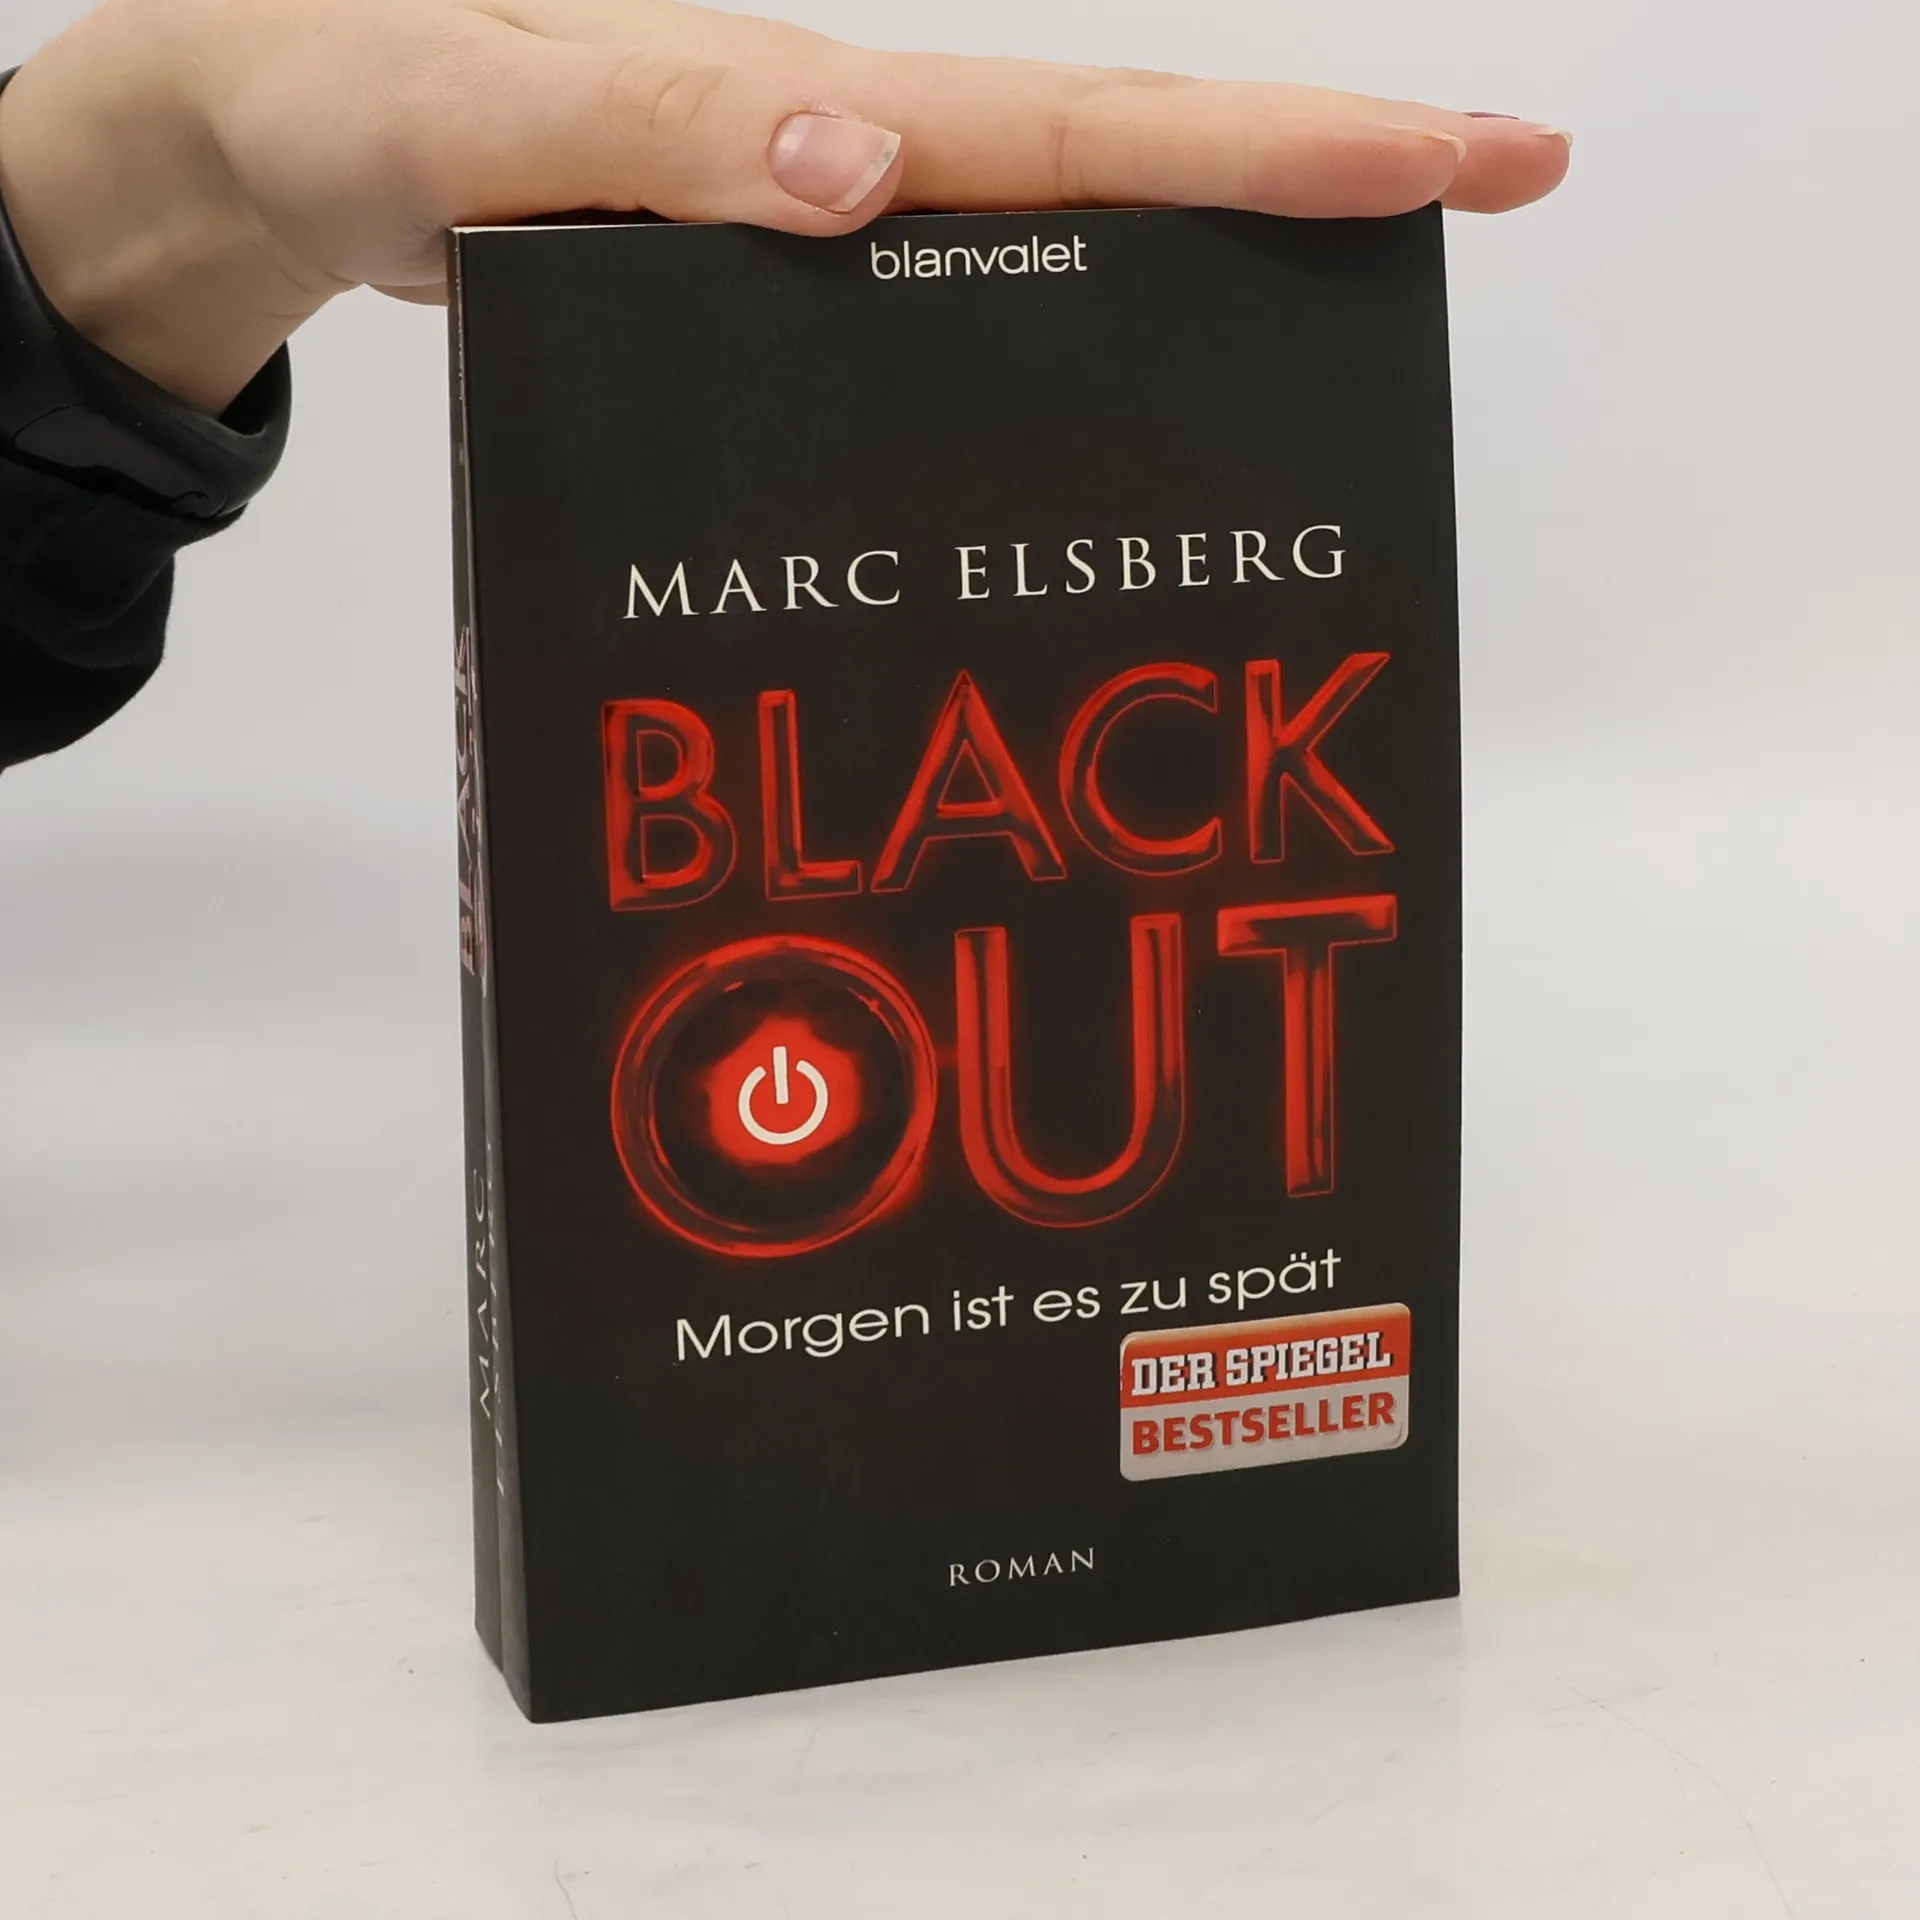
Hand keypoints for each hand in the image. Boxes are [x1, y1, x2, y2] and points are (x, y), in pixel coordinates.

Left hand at [0, 0, 1568, 412]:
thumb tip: (865, 171)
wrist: (278, 137)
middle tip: (1496, 183)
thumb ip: (648, 129)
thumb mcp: (468, 108)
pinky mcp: (770, 286)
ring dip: (1198, 281)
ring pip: (1042, 252)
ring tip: (1343, 354)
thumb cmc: (345, 96)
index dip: (1275, 144)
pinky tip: (1081, 442)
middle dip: (1306, 177)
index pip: (1076, 127)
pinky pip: (935, 315)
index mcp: (797, 104)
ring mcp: (811, 225)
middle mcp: (837, 157)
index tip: (1461, 151)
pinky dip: (1035, 362)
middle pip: (1110, 169)